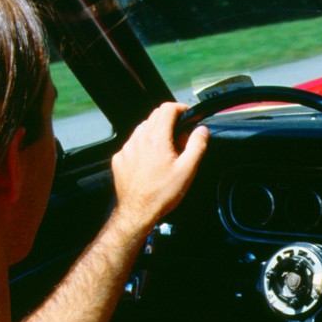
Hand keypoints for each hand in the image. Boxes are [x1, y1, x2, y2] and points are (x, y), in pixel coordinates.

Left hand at [111, 102, 207, 234]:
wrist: (137, 212)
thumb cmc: (161, 194)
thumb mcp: (187, 170)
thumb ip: (197, 145)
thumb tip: (201, 130)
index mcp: (156, 138)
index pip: (167, 109)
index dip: (180, 108)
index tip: (186, 114)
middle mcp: (139, 139)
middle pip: (154, 116)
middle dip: (170, 121)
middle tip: (180, 139)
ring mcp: (127, 149)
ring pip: (143, 129)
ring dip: (156, 133)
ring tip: (166, 152)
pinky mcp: (119, 159)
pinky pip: (133, 144)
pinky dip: (143, 146)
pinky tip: (151, 162)